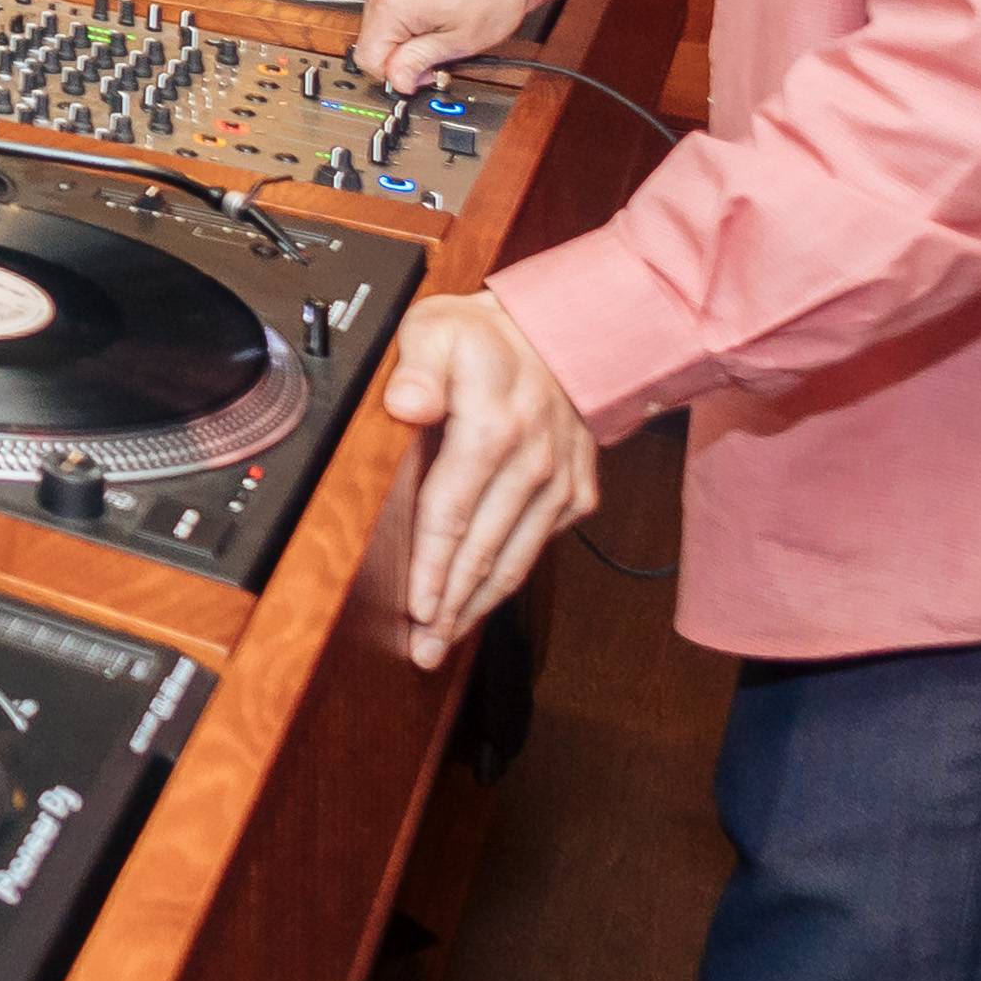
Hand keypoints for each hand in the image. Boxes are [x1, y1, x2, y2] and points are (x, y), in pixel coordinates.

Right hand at [354, 0, 533, 93]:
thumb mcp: (459, 41)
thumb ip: (419, 62)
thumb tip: (397, 80)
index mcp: (390, 4)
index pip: (368, 59)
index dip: (396, 74)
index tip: (420, 74)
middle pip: (372, 40)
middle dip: (400, 53)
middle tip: (437, 52)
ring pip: (379, 22)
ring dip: (404, 34)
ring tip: (440, 28)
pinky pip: (389, 2)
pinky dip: (407, 14)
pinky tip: (434, 12)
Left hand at [377, 293, 600, 668]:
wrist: (559, 334)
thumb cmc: (484, 338)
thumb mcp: (437, 329)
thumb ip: (417, 367)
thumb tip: (405, 403)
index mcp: (494, 428)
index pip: (454, 512)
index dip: (435, 567)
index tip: (419, 610)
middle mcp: (532, 464)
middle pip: (484, 551)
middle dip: (452, 606)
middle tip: (424, 650)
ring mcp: (558, 483)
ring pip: (514, 559)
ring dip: (479, 605)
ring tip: (446, 642)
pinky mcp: (575, 494)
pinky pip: (537, 546)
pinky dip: (509, 577)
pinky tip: (481, 600)